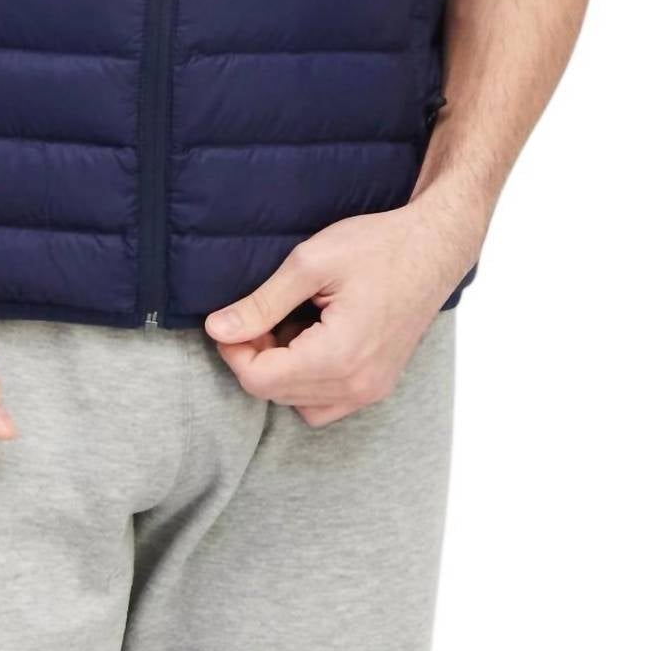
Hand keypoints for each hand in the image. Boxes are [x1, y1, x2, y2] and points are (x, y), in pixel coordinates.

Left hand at [203, 196, 483, 426]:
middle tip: (256, 314)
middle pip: (275, 393)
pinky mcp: (378, 385)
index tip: (230, 318)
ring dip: (279, 370)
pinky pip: (326, 403)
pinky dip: (306, 381)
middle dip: (254, 357)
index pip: (259, 380)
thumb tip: (216, 329)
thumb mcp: (310, 264)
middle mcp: (357, 385)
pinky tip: (308, 341)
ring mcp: (371, 390)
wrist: (434, 247)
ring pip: (298, 402)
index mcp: (339, 356)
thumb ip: (261, 303)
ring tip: (286, 324)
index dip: (233, 350)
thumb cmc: (378, 247)